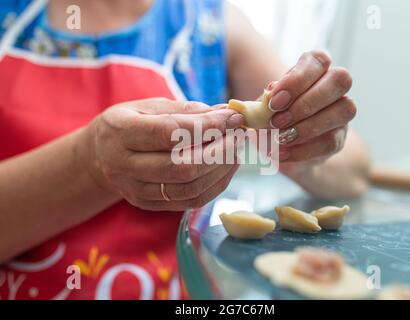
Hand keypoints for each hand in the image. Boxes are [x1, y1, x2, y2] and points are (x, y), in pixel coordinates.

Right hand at [80, 98, 243, 210]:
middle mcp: (122, 164)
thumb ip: (187, 111)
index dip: (206, 127)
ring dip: (220, 169)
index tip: (232, 117)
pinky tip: (226, 167)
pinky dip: (215, 185)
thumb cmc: (131, 122)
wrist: (100, 154)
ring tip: (236, 149)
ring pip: (188, 187)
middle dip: (219, 151)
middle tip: (238, 135)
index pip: (168, 133)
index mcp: (119, 131)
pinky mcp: (147, 204)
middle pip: (180, 166)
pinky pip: (189, 201)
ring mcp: (134, 190)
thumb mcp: (151, 106)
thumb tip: (227, 113)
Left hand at [268, 51, 355, 166]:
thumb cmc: (270, 119)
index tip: (274, 99)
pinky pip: (331, 141)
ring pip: (343, 109)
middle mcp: (333, 86)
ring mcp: (341, 111)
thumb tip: (269, 93)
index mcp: (313, 69)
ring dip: (308, 126)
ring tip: (280, 137)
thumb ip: (264, 100)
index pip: (318, 60)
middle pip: (339, 80)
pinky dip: (303, 149)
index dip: (298, 79)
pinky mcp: (340, 138)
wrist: (278, 147)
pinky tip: (282, 152)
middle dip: (306, 102)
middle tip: (277, 120)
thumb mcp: (261, 108)